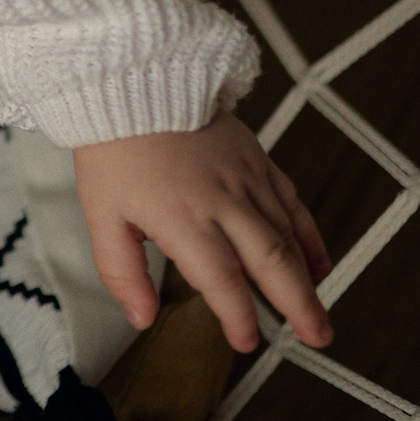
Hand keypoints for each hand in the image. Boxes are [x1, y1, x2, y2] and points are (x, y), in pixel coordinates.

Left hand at [74, 113, 332, 352]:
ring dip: (306, 277)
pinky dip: (308, 235)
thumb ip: (122, 271)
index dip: (238, 316)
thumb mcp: (102, 214)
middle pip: (271, 263)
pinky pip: (292, 203)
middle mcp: (223, 200)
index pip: (222, 280)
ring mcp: (246, 178)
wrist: (131, 79)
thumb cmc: (113, 146)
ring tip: (317, 312)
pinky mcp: (257, 158)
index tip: (245, 340)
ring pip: (286, 236)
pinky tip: (318, 261)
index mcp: (184, 218)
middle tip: (316, 337)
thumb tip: (140, 317)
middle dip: (298, 306)